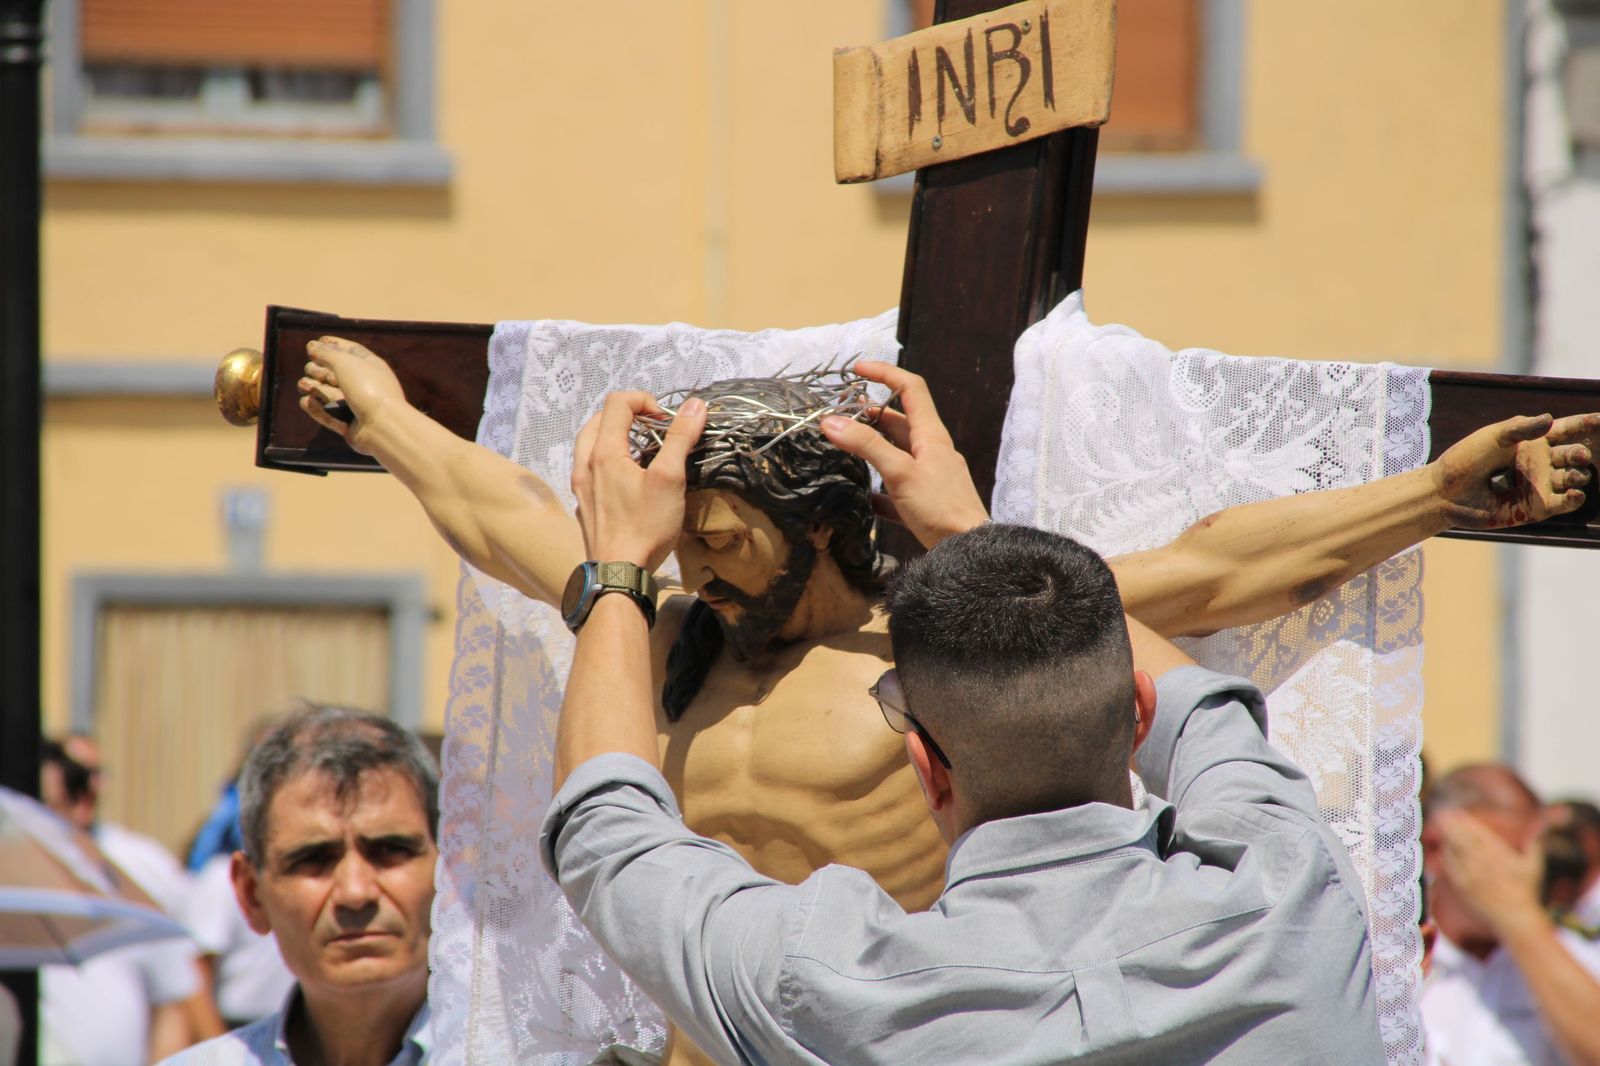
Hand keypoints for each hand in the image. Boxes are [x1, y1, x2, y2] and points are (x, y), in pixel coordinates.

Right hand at [298, 336, 408, 453]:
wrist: (383, 425)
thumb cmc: (368, 388)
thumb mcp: (345, 362)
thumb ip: (326, 353)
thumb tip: (312, 347)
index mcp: (371, 367)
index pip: (351, 352)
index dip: (334, 345)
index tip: (316, 342)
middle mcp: (365, 386)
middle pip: (336, 374)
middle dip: (319, 369)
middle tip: (310, 369)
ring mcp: (358, 407)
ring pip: (330, 395)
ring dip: (315, 388)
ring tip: (305, 385)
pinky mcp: (350, 427)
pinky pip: (329, 416)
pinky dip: (317, 408)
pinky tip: (305, 400)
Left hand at [571, 393, 705, 571]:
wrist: (619, 573)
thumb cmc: (645, 526)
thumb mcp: (669, 479)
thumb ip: (680, 438)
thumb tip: (695, 405)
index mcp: (603, 452)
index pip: (617, 402)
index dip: (645, 401)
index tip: (666, 421)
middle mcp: (585, 463)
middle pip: (599, 419)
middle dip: (629, 416)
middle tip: (655, 431)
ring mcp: (581, 485)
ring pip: (590, 443)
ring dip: (616, 436)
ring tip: (642, 452)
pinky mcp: (584, 504)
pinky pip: (590, 468)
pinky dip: (608, 459)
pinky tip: (628, 479)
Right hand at [820, 362, 988, 548]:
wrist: (968, 550)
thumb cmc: (940, 507)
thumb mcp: (900, 472)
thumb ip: (867, 445)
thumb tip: (831, 422)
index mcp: (931, 435)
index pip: (911, 388)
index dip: (885, 373)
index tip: (857, 369)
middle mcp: (931, 450)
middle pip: (898, 421)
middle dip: (869, 413)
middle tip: (839, 415)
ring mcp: (928, 476)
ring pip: (895, 453)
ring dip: (870, 448)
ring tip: (843, 448)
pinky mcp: (922, 502)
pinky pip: (895, 489)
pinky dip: (877, 488)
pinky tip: (861, 497)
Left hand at [1433, 412, 1598, 529]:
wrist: (1446, 492)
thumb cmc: (1466, 459)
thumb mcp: (1493, 437)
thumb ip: (1520, 429)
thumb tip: (1550, 418)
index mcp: (1532, 440)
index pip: (1566, 429)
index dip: (1584, 423)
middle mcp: (1541, 462)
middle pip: (1573, 454)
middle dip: (1579, 453)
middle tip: (1578, 454)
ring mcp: (1541, 485)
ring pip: (1574, 477)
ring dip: (1578, 474)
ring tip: (1573, 473)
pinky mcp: (1537, 507)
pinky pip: (1566, 502)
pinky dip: (1574, 497)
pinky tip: (1574, 493)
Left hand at [1437, 808, 1544, 933]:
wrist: (1515, 917)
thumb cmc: (1527, 891)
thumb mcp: (1534, 866)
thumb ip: (1535, 845)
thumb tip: (1540, 828)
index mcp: (1498, 854)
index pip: (1477, 832)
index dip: (1466, 821)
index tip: (1458, 812)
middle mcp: (1481, 861)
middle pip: (1461, 837)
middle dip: (1450, 824)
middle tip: (1443, 813)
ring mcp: (1469, 873)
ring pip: (1453, 850)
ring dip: (1447, 837)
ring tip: (1441, 825)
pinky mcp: (1462, 885)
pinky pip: (1450, 866)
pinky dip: (1447, 856)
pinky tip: (1445, 849)